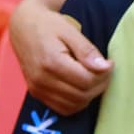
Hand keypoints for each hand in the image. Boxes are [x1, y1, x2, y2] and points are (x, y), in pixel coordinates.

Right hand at [10, 0, 112, 114]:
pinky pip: (63, 108)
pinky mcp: (37, 94)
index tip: (110, 63)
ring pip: (74, 105)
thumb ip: (87, 51)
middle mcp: (42, 80)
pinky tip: (82, 86)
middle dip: (100, 85)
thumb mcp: (70, 31)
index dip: (104, 74)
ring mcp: (38, 89)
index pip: (87, 81)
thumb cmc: (48, 25)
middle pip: (82, 95)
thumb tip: (104, 67)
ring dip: (90, 95)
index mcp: (51, 62)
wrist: (23, 27)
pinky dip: (77, 102)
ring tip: (94, 77)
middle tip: (105, 70)